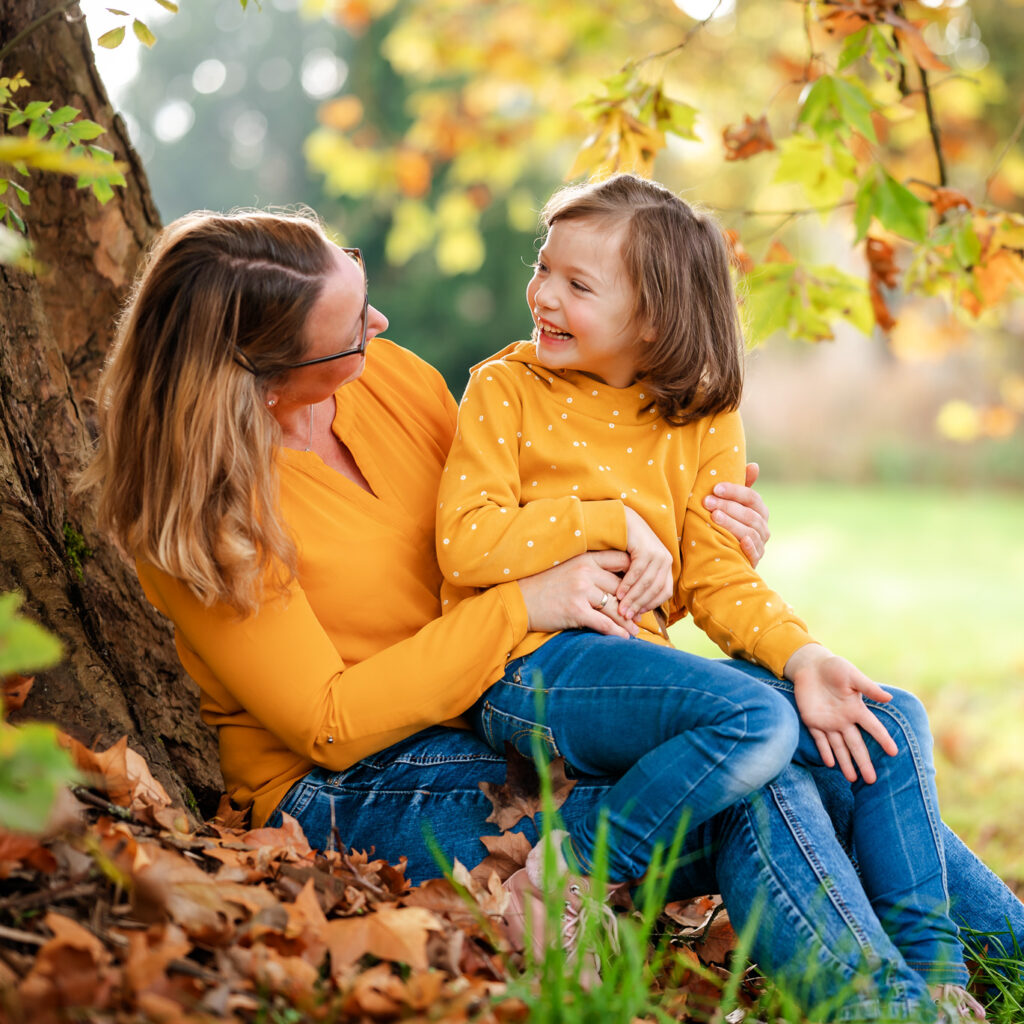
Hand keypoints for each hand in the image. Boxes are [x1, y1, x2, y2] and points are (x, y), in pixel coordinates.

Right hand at [517, 550, 639, 638]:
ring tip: (635, 630)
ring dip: (627, 621)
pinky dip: (616, 633)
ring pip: (615, 607)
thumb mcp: (567, 568)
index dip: (634, 573)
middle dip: (633, 602)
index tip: (641, 586)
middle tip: (641, 613)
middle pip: (621, 587)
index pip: (621, 560)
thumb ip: (589, 569)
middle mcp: (585, 571)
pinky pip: (603, 623)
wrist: (518, 601)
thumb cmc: (543, 585)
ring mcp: (580, 590)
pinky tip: (624, 638)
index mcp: (585, 557)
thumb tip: (616, 580)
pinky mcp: (575, 610)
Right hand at [616, 507, 673, 620]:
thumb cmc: (627, 547)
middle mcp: (666, 560)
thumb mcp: (637, 566)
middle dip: (640, 605)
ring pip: (647, 583)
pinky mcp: (648, 549)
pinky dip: (628, 584)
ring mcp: (658, 554)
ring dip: (633, 598)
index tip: (637, 614)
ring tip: (621, 608)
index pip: (664, 593)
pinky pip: (637, 572)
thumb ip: (640, 583)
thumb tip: (638, 610)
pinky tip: (619, 592)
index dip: (651, 605)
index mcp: (667, 566)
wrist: (623, 520)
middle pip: (655, 590)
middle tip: (627, 616)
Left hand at [703, 462, 769, 567]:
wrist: (721, 556)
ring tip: (714, 517)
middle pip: (749, 514)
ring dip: (732, 523)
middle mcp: (762, 526)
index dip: (734, 491)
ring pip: (750, 531)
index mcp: (759, 510)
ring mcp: (760, 544)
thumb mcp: (730, 505)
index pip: (751, 497)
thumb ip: (741, 486)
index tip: (715, 488)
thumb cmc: (725, 524)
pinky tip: (742, 541)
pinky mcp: (754, 560)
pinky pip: (755, 553)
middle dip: (727, 506)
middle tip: (707, 502)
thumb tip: (754, 465)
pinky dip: (749, 546)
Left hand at [785, 643, 897, 783]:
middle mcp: (844, 720)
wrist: (810, 665)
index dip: (883, 739)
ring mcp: (828, 722)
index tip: (894, 753)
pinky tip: (831, 764)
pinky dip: (825, 752)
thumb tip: (889, 698)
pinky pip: (820, 740)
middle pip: (856, 744)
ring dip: (845, 762)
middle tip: (872, 780)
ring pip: (839, 747)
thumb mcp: (852, 675)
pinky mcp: (813, 721)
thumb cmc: (834, 668)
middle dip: (863, 762)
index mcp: (856, 709)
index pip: (873, 728)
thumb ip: (868, 687)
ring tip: (852, 779)